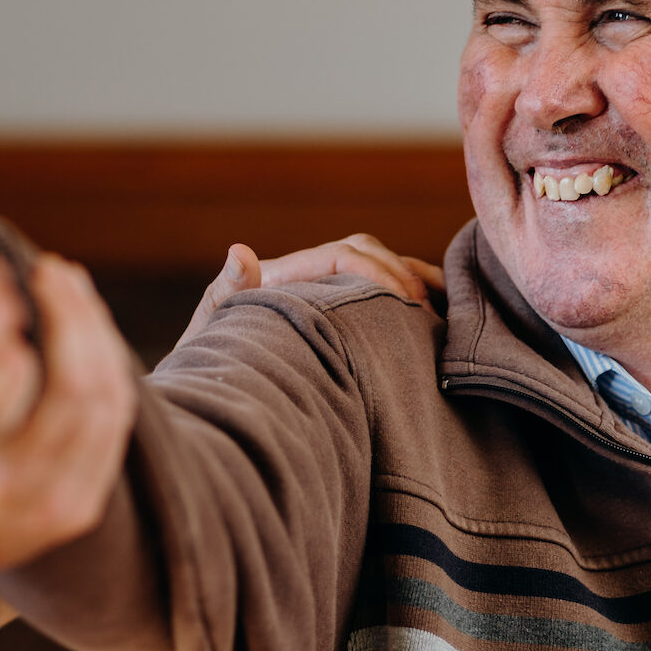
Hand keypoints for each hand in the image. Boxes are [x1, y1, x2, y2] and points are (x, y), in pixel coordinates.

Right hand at [0, 252, 135, 601]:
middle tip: (58, 270)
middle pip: (101, 396)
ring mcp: (63, 513)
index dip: (69, 320)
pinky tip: (82, 339)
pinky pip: (108, 436)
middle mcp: (39, 503)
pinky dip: (103, 381)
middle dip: (86, 322)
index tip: (42, 268)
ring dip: (100, 345)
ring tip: (71, 294)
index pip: (68, 389)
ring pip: (113, 414)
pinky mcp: (74, 513)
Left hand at [177, 234, 444, 346]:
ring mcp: (320, 298)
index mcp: (281, 276)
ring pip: (376, 268)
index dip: (376, 270)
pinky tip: (438, 319)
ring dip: (412, 279)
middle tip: (425, 310)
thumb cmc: (209, 368)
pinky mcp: (335, 321)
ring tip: (441, 308)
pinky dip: (413, 298)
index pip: (339, 255)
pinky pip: (379, 298)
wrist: (212, 399)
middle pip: (363, 252)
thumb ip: (226, 293)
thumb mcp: (212, 332)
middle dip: (399, 271)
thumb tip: (240, 253)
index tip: (405, 301)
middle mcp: (303, 279)